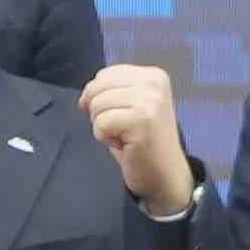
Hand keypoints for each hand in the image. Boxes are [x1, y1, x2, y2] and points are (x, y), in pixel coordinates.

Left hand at [80, 64, 194, 208]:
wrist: (165, 175)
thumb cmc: (144, 142)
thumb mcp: (130, 106)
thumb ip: (111, 92)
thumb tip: (84, 96)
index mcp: (153, 75)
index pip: (104, 75)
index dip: (99, 97)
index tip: (121, 116)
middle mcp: (154, 83)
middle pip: (97, 87)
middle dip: (99, 112)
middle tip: (122, 128)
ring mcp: (150, 101)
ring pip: (97, 105)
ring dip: (103, 126)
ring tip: (125, 136)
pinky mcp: (141, 120)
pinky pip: (101, 123)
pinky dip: (105, 138)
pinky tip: (124, 144)